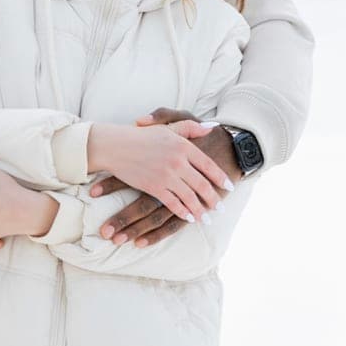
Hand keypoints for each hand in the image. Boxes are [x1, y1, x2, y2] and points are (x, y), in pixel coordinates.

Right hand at [86, 117, 235, 224]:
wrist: (115, 145)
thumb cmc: (141, 135)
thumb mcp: (169, 126)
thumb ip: (191, 127)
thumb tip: (212, 128)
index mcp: (183, 146)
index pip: (209, 165)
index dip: (221, 178)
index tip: (229, 187)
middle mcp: (178, 162)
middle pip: (202, 185)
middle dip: (213, 199)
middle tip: (221, 208)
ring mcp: (166, 176)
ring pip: (190, 197)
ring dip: (200, 210)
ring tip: (207, 218)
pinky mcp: (154, 187)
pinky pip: (173, 203)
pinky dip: (183, 212)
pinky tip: (189, 218)